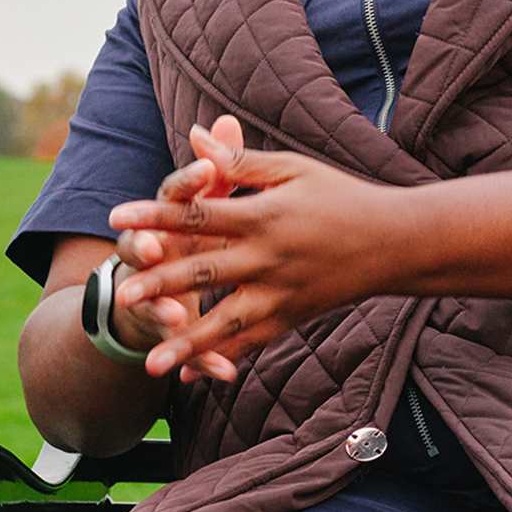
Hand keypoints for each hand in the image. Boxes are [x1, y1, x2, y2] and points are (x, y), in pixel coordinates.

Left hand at [108, 115, 401, 381]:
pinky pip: (252, 342)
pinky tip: (188, 375)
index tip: (115, 217)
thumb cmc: (340, 196)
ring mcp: (281, 293)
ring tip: (149, 364)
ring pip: (226, 322)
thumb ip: (239, 162)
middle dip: (161, 284)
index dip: (154, 214)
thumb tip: (194, 136)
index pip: (199, 214)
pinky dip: (220, 358)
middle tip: (120, 294)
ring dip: (186, 342)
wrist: (397, 242)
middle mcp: (269, 257)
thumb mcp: (291, 169)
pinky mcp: (292, 317)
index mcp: (264, 215)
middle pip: (206, 271)